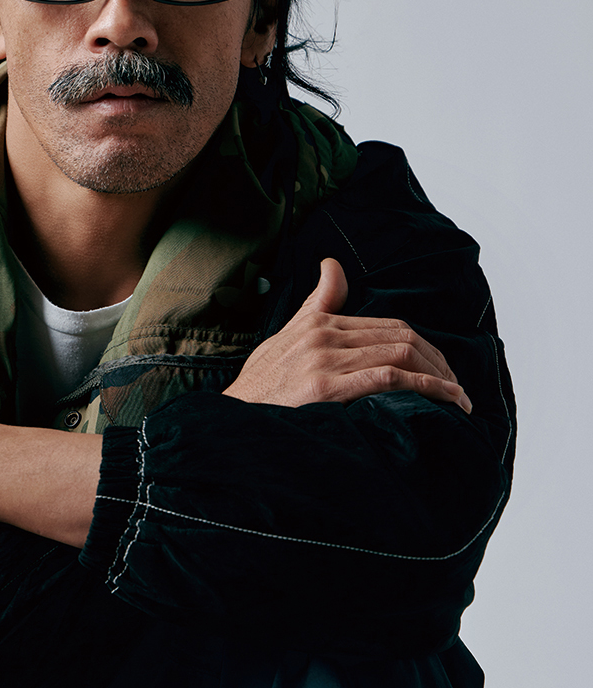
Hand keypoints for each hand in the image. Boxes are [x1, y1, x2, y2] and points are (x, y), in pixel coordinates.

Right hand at [222, 258, 471, 412]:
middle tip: (457, 387)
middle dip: (438, 362)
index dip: (423, 348)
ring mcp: (323, 360)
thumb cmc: (258, 389)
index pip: (387, 327)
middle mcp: (322, 335)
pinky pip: (389, 379)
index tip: (442, 370)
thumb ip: (317, 303)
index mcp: (317, 322)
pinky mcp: (325, 387)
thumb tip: (333, 264)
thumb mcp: (284, 338)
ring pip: (400, 355)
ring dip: (439, 377)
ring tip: (458, 399)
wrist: (228, 423)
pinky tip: (445, 401)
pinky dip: (426, 388)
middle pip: (400, 338)